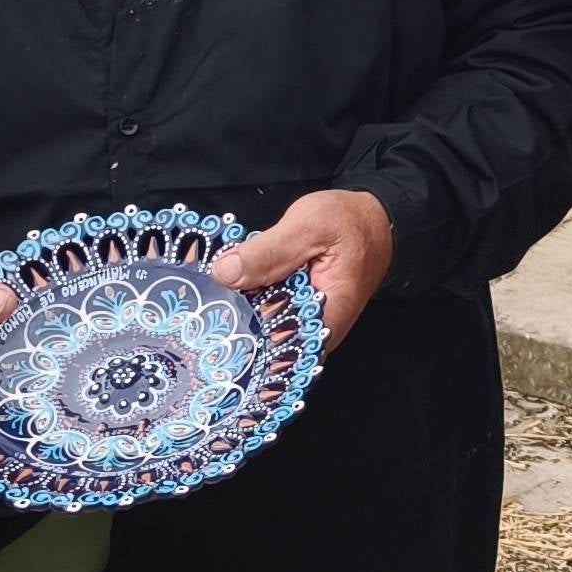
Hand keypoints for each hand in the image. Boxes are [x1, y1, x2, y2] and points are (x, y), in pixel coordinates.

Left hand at [214, 189, 396, 342]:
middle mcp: (316, 332)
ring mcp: (304, 324)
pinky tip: (224, 292)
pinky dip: (247, 304)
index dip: (239, 344)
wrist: (375, 221)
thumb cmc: (351, 223)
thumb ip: (268, 251)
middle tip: (197, 309)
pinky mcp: (295, 313)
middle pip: (265, 343)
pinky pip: (266, 317)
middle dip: (229, 327)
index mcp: (326, 318)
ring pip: (262, 330)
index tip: (206, 328)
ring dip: (235, 315)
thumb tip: (224, 273)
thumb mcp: (309, 226)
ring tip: (203, 302)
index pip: (278, 351)